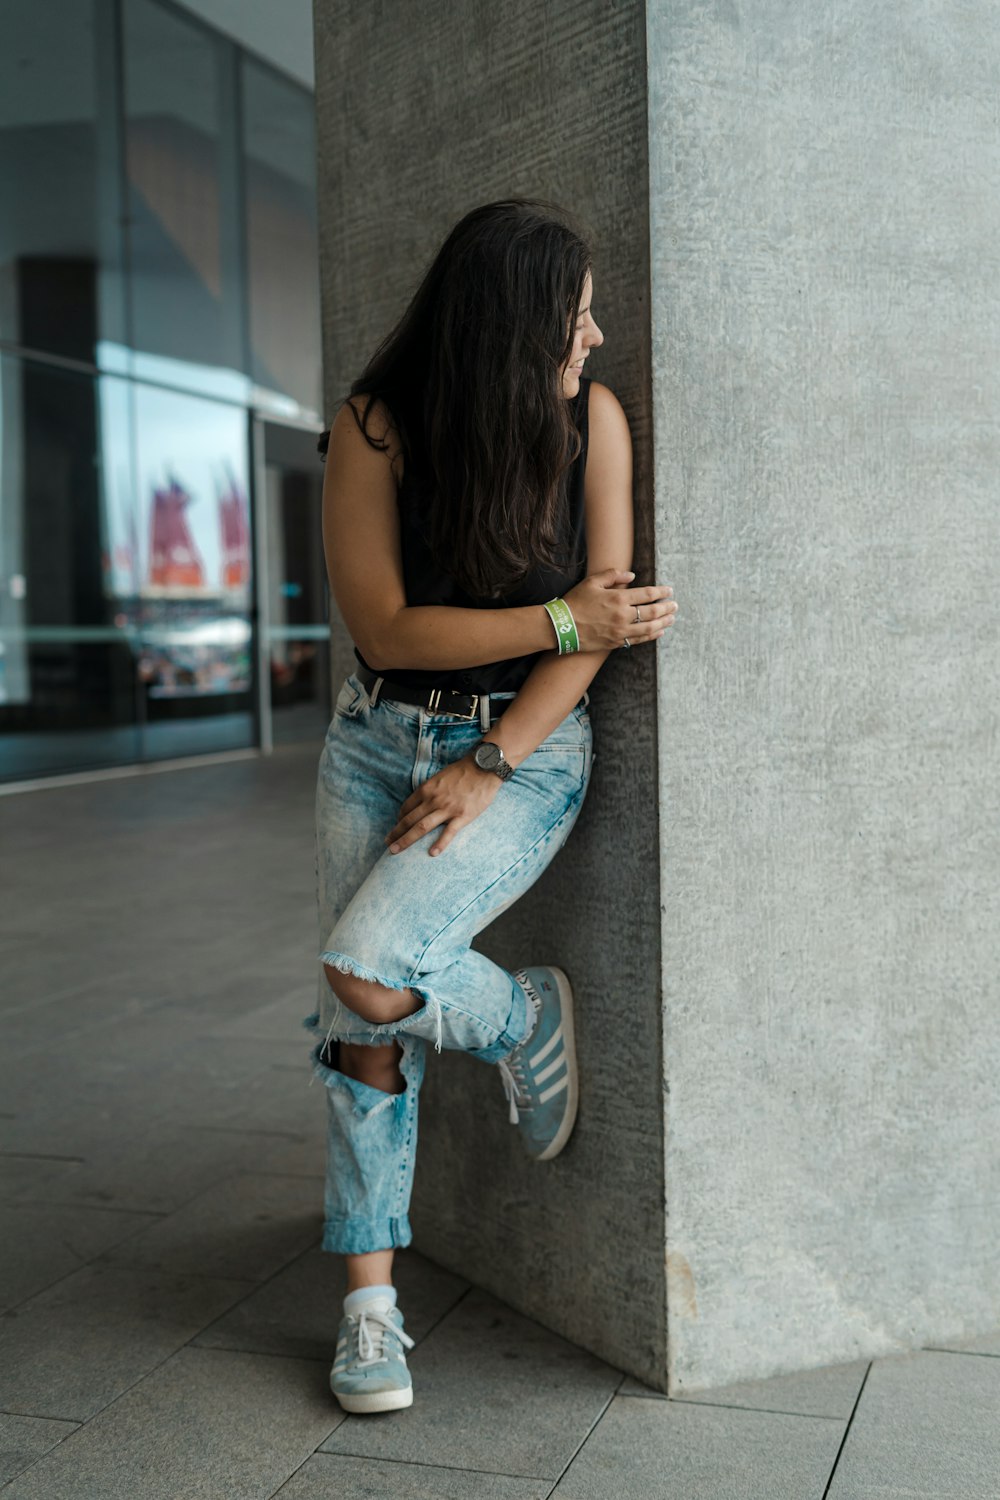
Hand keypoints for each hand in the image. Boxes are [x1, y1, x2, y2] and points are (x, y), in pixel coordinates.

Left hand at [385, 753, 500, 856]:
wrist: (484, 767)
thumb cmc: (463, 771)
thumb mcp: (440, 776)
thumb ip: (431, 789)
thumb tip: (423, 801)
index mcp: (427, 789)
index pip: (407, 807)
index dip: (399, 819)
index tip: (396, 827)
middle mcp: (433, 799)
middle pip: (409, 819)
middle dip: (396, 833)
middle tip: (387, 844)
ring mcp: (447, 809)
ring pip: (422, 827)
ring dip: (406, 840)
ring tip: (395, 851)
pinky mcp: (462, 816)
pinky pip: (448, 833)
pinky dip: (439, 844)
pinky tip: (431, 853)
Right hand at [562, 567, 676, 650]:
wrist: (561, 626)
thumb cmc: (575, 602)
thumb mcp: (592, 582)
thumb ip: (613, 575)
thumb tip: (632, 576)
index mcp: (618, 598)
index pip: (647, 594)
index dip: (662, 592)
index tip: (670, 591)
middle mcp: (622, 615)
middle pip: (653, 612)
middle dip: (667, 608)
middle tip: (675, 605)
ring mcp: (620, 631)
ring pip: (649, 628)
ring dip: (663, 622)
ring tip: (671, 618)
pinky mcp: (615, 642)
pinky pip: (638, 639)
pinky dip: (652, 635)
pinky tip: (659, 631)